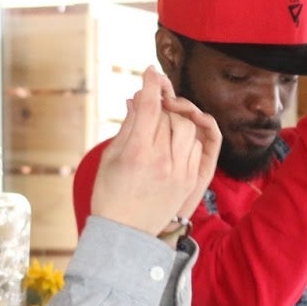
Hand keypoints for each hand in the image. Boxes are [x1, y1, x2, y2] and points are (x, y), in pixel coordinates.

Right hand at [89, 66, 216, 237]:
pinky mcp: (191, 180)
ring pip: (187, 128)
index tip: (150, 71)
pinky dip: (186, 138)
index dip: (150, 85)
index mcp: (137, 153)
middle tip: (151, 103)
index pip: (149, 108)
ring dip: (175, 121)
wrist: (126, 234)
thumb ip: (128, 126)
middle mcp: (162, 161)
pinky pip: (196, 146)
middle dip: (160, 105)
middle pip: (169, 115)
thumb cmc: (110, 193)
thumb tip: (137, 98)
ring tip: (160, 125)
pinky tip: (172, 141)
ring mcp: (180, 172)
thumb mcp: (111, 157)